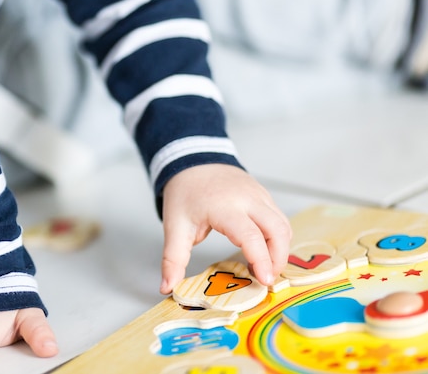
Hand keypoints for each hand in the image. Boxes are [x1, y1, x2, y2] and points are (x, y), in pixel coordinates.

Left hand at [160, 164, 291, 293]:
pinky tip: (264, 251)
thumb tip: (167, 288)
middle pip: (277, 230)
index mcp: (224, 207)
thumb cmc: (185, 193)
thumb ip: (173, 259)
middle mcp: (247, 199)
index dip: (261, 260)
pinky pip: (280, 218)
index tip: (264, 282)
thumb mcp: (174, 226)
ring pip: (283, 225)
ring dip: (280, 249)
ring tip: (264, 269)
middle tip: (265, 280)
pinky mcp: (264, 195)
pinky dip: (278, 238)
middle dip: (277, 259)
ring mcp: (259, 195)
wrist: (193, 161)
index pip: (250, 235)